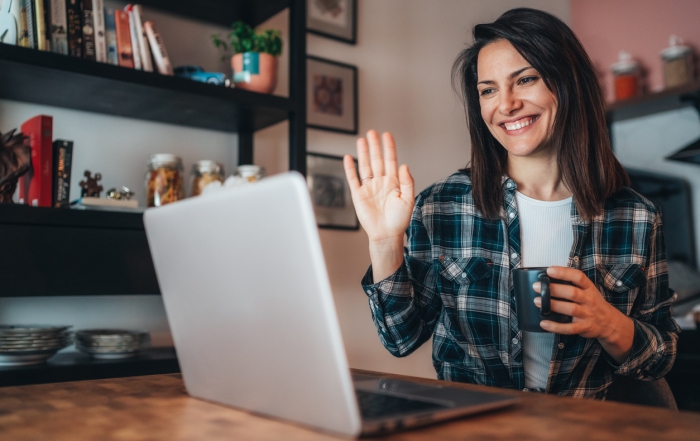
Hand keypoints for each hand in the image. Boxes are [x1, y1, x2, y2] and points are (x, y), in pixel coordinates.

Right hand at [344, 130, 413, 244]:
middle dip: (374, 146)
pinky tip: (348, 158)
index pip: (391, 160)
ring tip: (361, 140)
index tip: (387, 135)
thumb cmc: (399, 220)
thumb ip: (407, 182)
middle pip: (376, 160)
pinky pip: (353, 179)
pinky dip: (350, 169)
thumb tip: (404, 165)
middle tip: (372, 132)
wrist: (386, 235)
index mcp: (394, 182)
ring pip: (364, 166)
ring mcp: (369, 187)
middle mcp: (381, 182)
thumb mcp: (408, 200)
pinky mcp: (359, 195)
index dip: (389, 148)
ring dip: (362, 153)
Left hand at [533, 266, 633, 363]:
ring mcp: (587, 314)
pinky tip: (544, 323)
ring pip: (570, 309)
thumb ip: (572, 284)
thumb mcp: (587, 290)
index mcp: (589, 288)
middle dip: (553, 289)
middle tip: (537, 287)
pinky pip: (569, 328)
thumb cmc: (592, 303)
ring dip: (553, 305)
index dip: (564, 273)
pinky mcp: (584, 327)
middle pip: (572, 293)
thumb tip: (548, 278)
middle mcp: (589, 300)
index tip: (549, 270)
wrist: (609, 322)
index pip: (578, 277)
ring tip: (537, 302)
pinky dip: (555, 327)